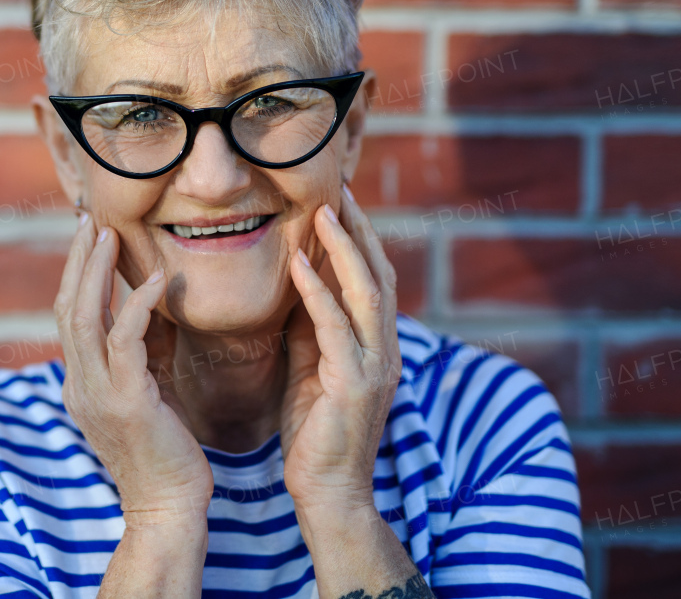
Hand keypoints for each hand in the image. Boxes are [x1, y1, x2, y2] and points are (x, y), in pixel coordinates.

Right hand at [54, 213, 213, 528]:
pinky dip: (136, 305)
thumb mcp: (145, 395)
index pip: (69, 317)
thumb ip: (140, 355)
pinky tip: (154, 279)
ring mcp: (98, 394)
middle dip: (77, 261)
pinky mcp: (127, 402)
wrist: (168, 510)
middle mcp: (80, 385)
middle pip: (66, 308)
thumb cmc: (165, 454)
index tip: (89, 239)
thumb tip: (148, 310)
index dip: (76, 275)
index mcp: (81, 383)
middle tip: (88, 220)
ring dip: (95, 272)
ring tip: (108, 234)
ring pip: (84, 317)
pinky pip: (125, 342)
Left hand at [280, 187, 400, 518]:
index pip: (372, 278)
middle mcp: (385, 349)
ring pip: (366, 291)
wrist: (328, 494)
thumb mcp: (311, 368)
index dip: (359, 237)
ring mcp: (375, 366)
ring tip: (322, 210)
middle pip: (377, 273)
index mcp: (377, 344)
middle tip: (338, 187)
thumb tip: (296, 285)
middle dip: (359, 228)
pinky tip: (298, 261)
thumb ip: (311, 329)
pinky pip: (336, 327)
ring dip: (343, 247)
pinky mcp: (354, 384)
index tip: (338, 199)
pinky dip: (317, 291)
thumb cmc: (315, 434)